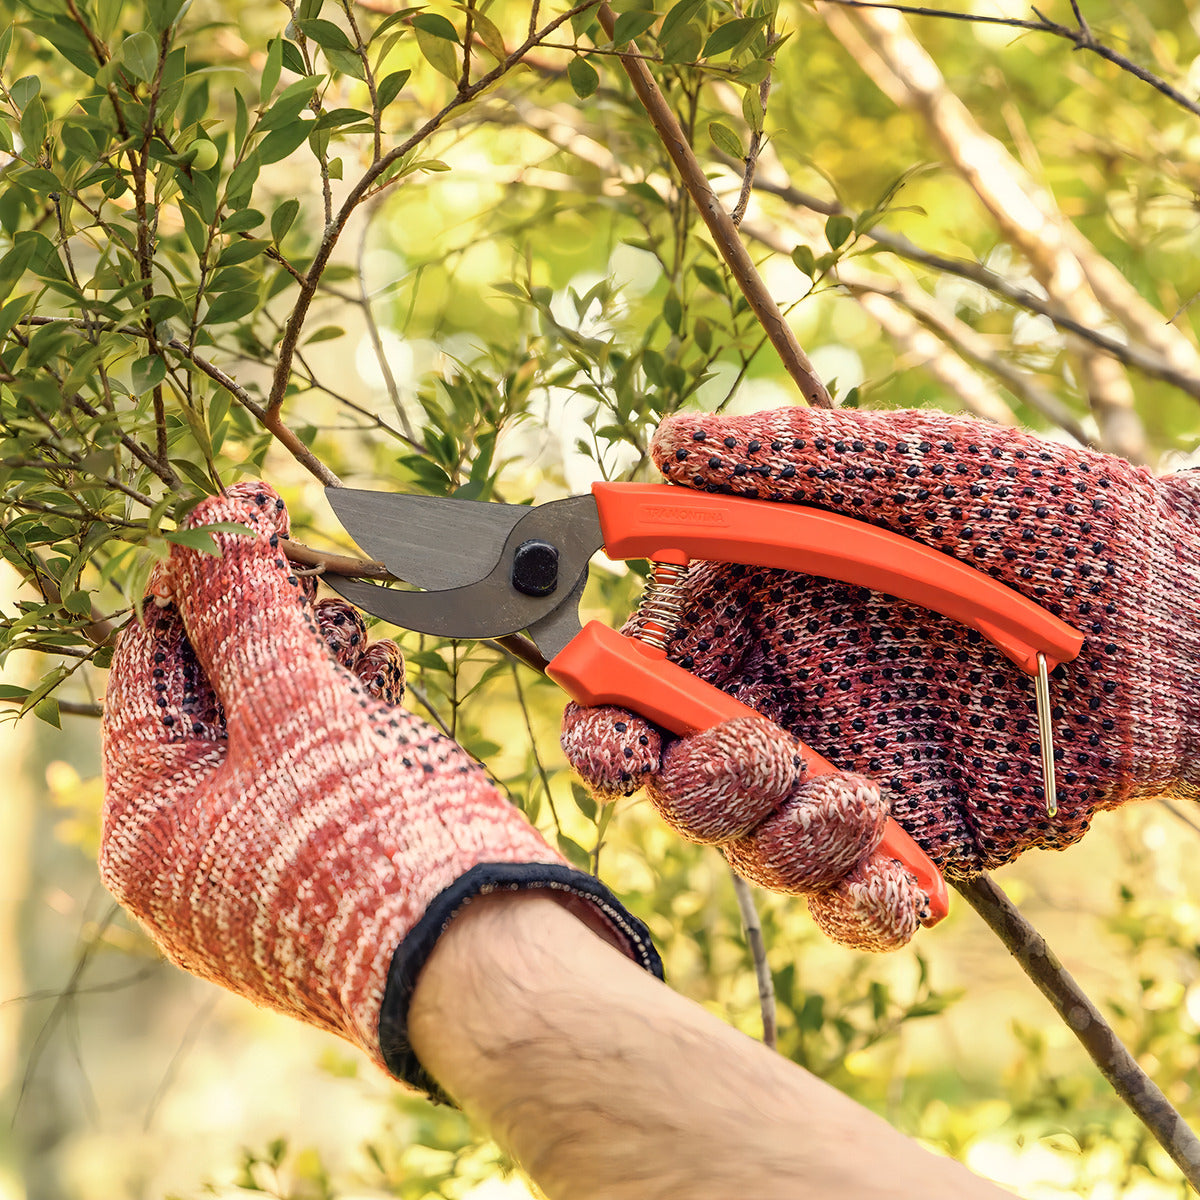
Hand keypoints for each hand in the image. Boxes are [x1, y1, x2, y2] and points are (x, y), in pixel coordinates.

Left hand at [101, 484, 659, 1090]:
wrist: (485, 964)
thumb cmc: (375, 843)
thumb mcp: (299, 707)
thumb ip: (249, 609)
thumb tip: (213, 515)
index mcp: (149, 826)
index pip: (149, 670)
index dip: (194, 585)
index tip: (243, 519)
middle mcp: (193, 854)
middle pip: (212, 701)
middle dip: (264, 624)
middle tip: (311, 564)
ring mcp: (262, 866)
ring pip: (271, 733)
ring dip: (312, 664)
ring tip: (355, 617)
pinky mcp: (327, 866)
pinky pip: (317, 771)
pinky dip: (346, 716)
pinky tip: (383, 674)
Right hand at [563, 406, 1199, 947]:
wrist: (1173, 606)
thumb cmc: (1039, 513)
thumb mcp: (908, 466)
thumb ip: (783, 462)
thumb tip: (665, 442)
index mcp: (758, 612)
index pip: (649, 676)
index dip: (609, 714)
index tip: (609, 735)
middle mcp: (786, 697)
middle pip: (683, 777)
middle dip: (693, 782)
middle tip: (753, 749)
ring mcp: (847, 771)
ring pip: (758, 846)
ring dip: (777, 840)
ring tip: (855, 800)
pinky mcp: (919, 836)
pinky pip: (859, 899)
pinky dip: (859, 906)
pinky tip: (892, 885)